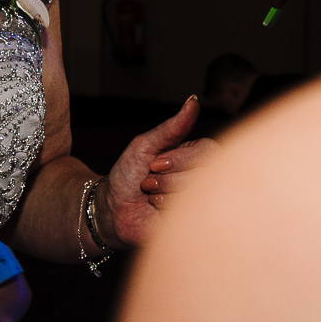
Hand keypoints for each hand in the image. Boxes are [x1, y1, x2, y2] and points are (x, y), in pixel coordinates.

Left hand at [98, 96, 214, 249]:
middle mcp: (203, 176)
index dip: (178, 159)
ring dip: (163, 193)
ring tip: (150, 194)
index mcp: (196, 155)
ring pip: (195, 194)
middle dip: (166, 177)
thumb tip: (194, 100)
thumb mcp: (146, 146)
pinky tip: (155, 209)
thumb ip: (173, 127)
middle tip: (149, 180)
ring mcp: (200, 200)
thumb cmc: (128, 174)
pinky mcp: (195, 221)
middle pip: (202, 174)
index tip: (153, 163)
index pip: (208, 151)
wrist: (112, 209)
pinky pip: (190, 213)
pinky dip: (165, 209)